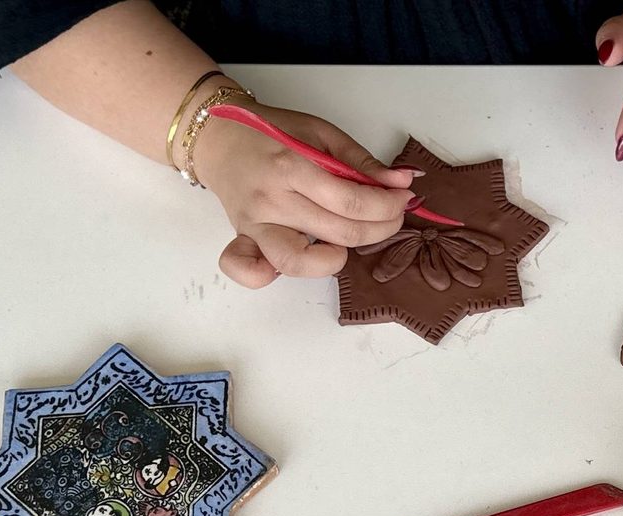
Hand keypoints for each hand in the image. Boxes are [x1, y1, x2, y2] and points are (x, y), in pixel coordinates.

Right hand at [193, 100, 420, 287]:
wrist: (219, 138)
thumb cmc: (270, 133)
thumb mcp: (320, 133)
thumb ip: (361, 161)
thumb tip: (401, 182)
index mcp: (291, 165)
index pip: (352, 201)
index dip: (387, 206)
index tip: (403, 199)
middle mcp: (271, 200)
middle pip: (338, 232)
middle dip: (379, 229)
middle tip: (392, 217)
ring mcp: (255, 224)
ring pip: (299, 262)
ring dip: (334, 260)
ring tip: (347, 243)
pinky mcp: (243, 239)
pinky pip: (249, 270)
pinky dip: (268, 275)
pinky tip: (298, 260)